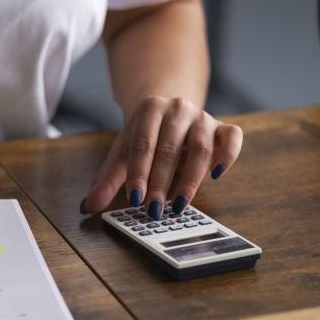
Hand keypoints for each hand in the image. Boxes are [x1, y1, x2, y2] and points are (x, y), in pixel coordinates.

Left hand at [81, 95, 242, 218]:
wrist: (168, 110)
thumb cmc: (143, 136)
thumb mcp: (122, 154)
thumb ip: (106, 181)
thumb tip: (86, 207)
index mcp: (149, 109)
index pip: (143, 144)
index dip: (139, 173)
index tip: (134, 199)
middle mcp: (178, 109)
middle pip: (169, 148)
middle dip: (160, 182)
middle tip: (153, 210)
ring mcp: (203, 117)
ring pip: (200, 148)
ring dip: (190, 179)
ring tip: (178, 205)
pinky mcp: (224, 128)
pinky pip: (233, 139)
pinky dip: (228, 156)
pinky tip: (216, 176)